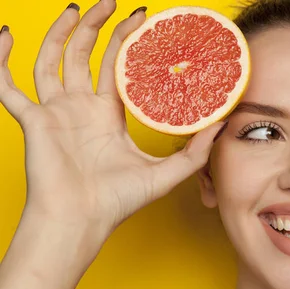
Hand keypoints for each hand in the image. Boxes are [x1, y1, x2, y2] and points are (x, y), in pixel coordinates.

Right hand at [0, 1, 223, 235]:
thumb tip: (222, 125)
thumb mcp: (166, 173)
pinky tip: (5, 33)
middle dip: (98, 26)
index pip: (117, 68)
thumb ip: (195, 151)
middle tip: (113, 3)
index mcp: (108, 115)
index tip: (142, 19)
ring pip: (51, 60)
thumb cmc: (117, 201)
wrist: (82, 221)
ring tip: (76, 8)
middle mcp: (81, 108)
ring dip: (61, 33)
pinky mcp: (32, 120)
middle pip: (86, 56)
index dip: (127, 42)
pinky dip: (1, 60)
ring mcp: (55, 112)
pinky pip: (7, 85)